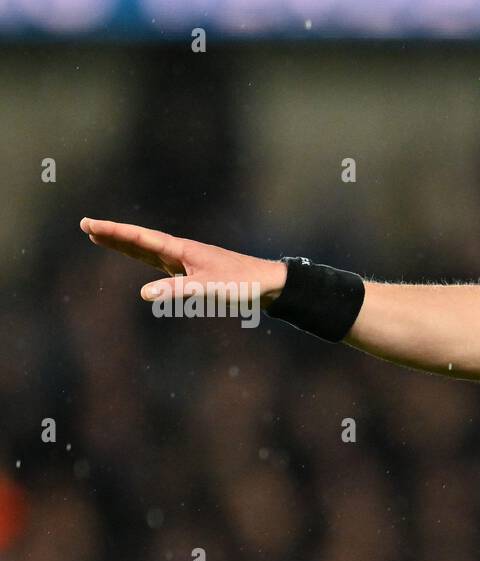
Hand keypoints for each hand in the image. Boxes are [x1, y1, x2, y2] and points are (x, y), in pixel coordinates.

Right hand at [79, 217, 286, 310]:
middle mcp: (181, 252)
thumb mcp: (209, 289)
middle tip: (86, 226)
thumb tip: (144, 293)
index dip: (113, 232)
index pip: (140, 238)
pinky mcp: (194, 271)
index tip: (89, 224)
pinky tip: (139, 254)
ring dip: (125, 244)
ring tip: (102, 238)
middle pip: (139, 241)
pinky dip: (144, 256)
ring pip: (148, 250)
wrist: (269, 284)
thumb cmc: (242, 284)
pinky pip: (160, 262)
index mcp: (181, 250)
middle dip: (113, 235)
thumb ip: (177, 290)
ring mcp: (187, 261)